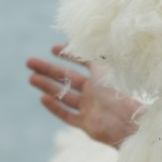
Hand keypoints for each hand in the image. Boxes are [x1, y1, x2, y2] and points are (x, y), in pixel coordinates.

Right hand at [27, 44, 142, 148]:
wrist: (132, 122)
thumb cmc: (123, 94)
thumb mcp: (108, 70)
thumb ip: (96, 56)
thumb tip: (83, 37)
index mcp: (103, 78)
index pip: (83, 63)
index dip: (68, 55)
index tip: (52, 48)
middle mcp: (95, 92)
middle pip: (67, 78)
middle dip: (48, 69)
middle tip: (29, 61)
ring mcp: (89, 108)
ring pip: (63, 95)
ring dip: (47, 86)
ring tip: (30, 77)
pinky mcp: (86, 125)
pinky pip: (67, 115)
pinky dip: (55, 107)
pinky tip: (42, 98)